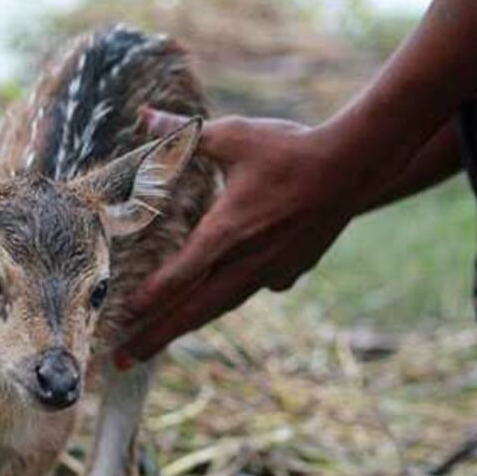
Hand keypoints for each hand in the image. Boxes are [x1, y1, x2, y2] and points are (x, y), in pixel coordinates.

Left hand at [116, 108, 359, 366]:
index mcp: (228, 230)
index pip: (179, 276)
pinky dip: (229, 296)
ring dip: (185, 325)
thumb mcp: (231, 135)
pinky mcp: (290, 271)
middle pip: (193, 309)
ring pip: (220, 306)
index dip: (150, 299)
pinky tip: (220, 295)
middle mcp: (247, 260)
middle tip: (122, 360)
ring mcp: (271, 270)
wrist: (354, 166)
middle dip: (155, 336)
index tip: (124, 316)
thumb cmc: (289, 148)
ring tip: (157, 341)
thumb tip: (144, 115)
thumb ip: (182, 134)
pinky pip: (253, 290)